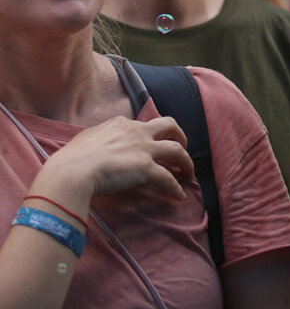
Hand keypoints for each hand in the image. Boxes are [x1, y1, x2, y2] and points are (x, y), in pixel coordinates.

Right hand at [42, 116, 193, 201]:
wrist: (71, 172)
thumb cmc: (70, 159)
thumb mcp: (85, 139)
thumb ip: (97, 139)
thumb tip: (96, 145)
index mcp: (121, 124)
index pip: (143, 125)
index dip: (151, 134)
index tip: (153, 143)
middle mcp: (137, 132)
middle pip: (170, 126)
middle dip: (180, 136)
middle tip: (182, 148)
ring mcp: (144, 149)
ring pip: (177, 150)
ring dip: (186, 162)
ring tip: (188, 173)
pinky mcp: (147, 168)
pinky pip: (169, 179)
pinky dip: (176, 187)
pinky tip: (179, 195)